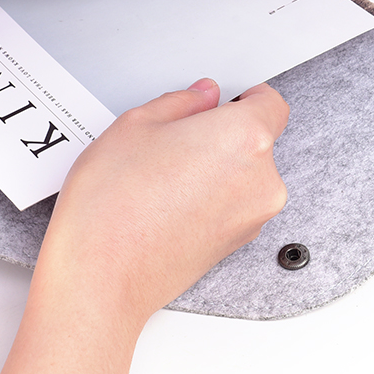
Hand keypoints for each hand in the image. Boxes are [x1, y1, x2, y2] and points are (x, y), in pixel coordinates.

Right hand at [0, 79, 288, 373]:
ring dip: (216, 168)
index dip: (247, 96)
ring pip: (243, 175)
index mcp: (245, 138)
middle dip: (222, 135)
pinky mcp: (237, 244)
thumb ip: (181, 101)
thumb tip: (202, 97)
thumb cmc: (113, 204)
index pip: (271, 103)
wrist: (101, 277)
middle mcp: (262, 179)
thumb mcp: (136, 124)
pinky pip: (233, 205)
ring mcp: (253, 217)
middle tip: (175, 139)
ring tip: (164, 175)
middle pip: (257, 141)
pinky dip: (211, 197)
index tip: (228, 98)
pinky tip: (169, 200)